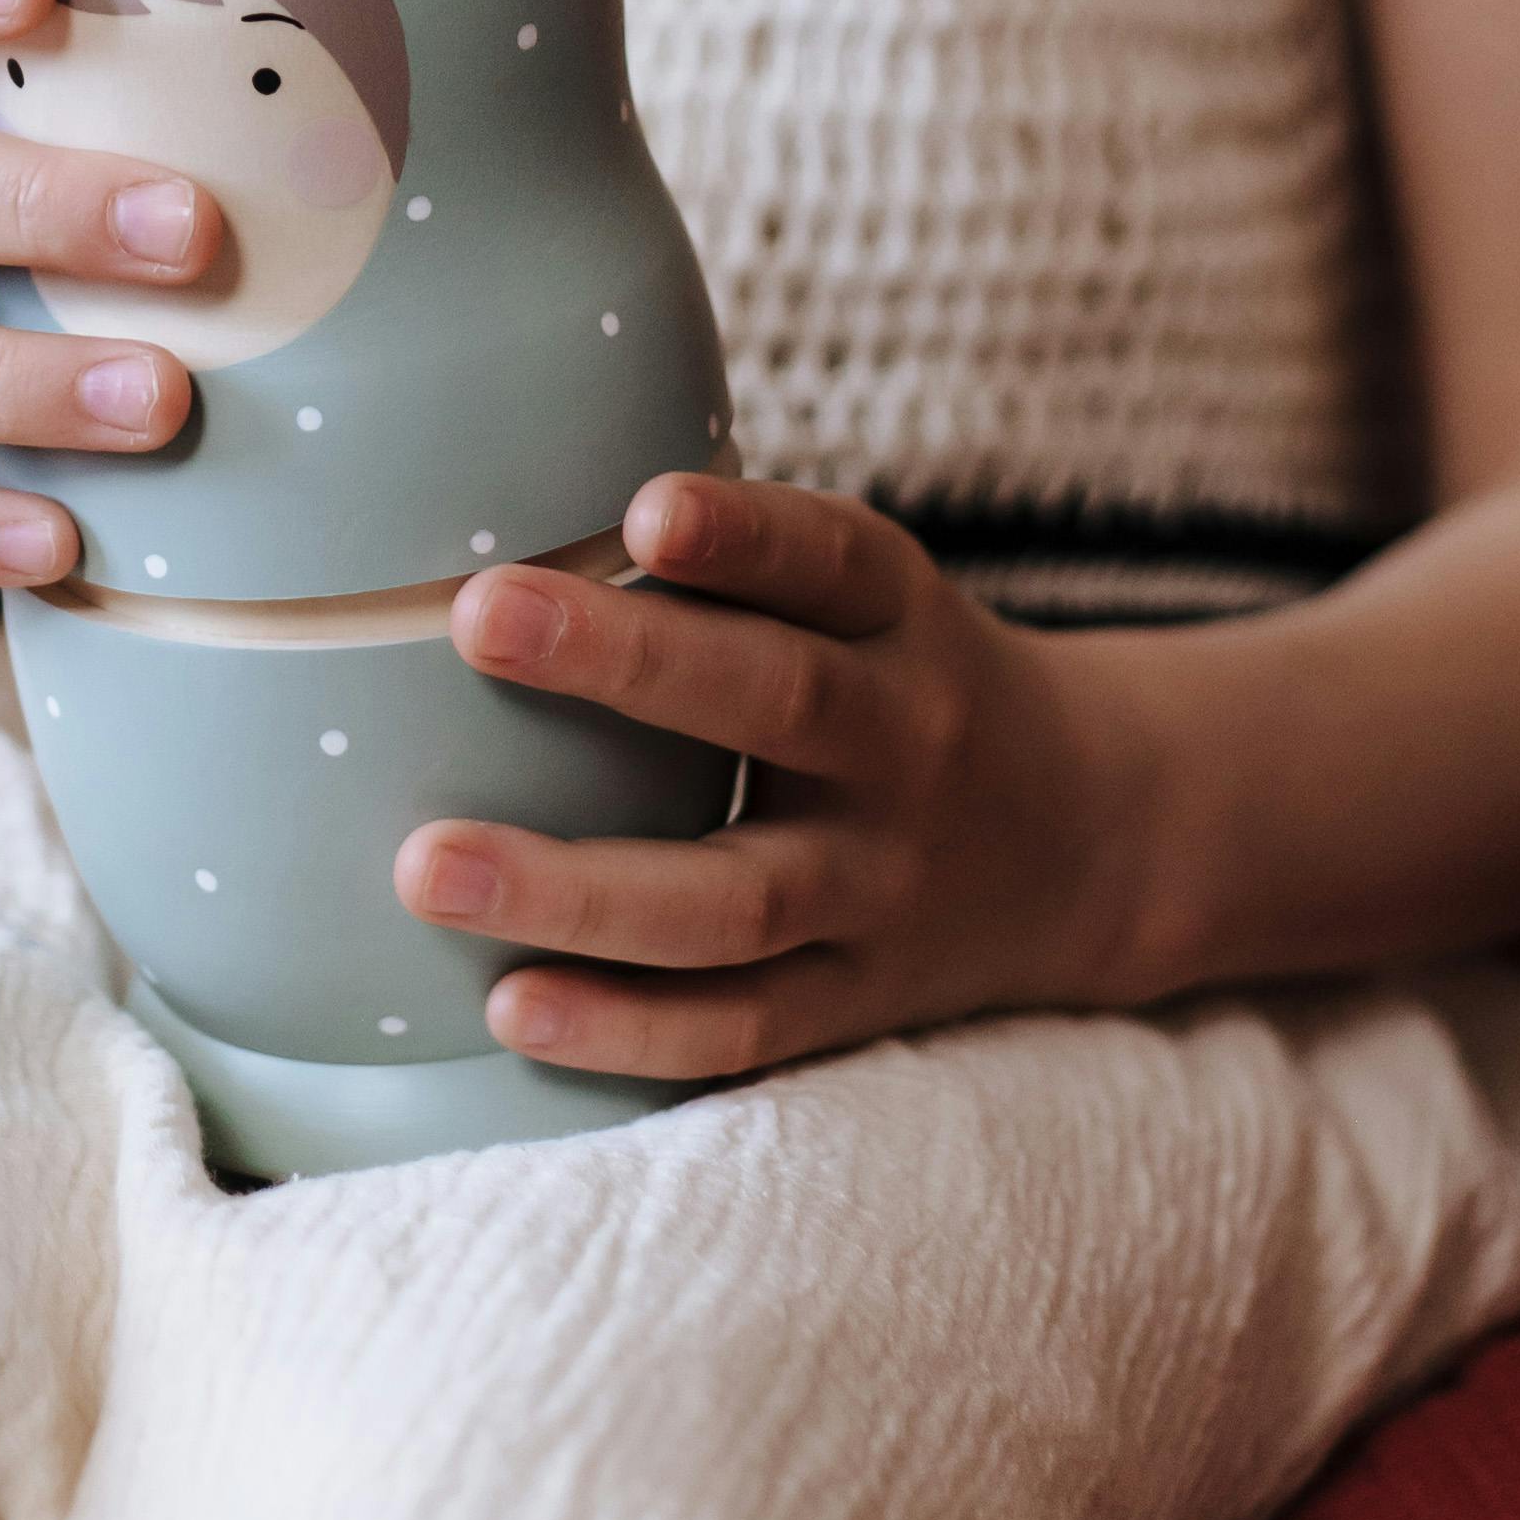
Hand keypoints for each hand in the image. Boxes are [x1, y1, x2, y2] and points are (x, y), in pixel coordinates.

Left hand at [392, 473, 1160, 1079]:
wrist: (1093, 838)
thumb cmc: (896, 678)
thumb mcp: (864, 594)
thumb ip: (730, 560)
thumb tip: (490, 492)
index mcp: (899, 617)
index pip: (832, 557)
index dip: (744, 533)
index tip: (643, 510)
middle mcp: (906, 742)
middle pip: (782, 702)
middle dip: (628, 663)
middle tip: (475, 617)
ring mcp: (884, 886)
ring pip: (741, 897)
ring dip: (579, 888)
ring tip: (426, 866)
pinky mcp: (856, 1000)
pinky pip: (742, 1025)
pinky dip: (627, 1027)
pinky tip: (506, 1005)